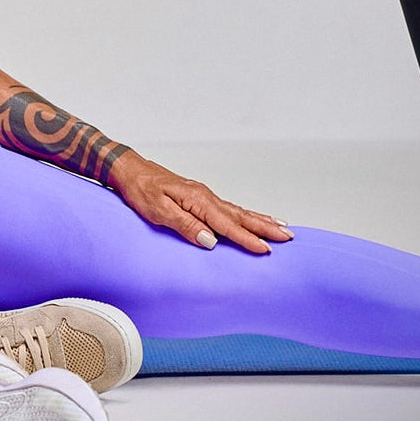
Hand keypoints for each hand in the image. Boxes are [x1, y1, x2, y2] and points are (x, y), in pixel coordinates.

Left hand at [106, 153, 292, 252]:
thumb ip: (185, 225)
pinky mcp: (201, 198)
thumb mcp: (157, 211)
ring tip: (283, 228)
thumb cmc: (141, 190)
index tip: (265, 250)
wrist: (130, 170)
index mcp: (197, 201)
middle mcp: (206, 197)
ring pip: (239, 211)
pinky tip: (254, 218)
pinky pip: (230, 209)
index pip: (226, 225)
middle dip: (265, 228)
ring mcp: (205, 196)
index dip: (246, 239)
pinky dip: (246, 214)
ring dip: (261, 221)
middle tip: (289, 237)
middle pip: (240, 216)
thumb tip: (210, 241)